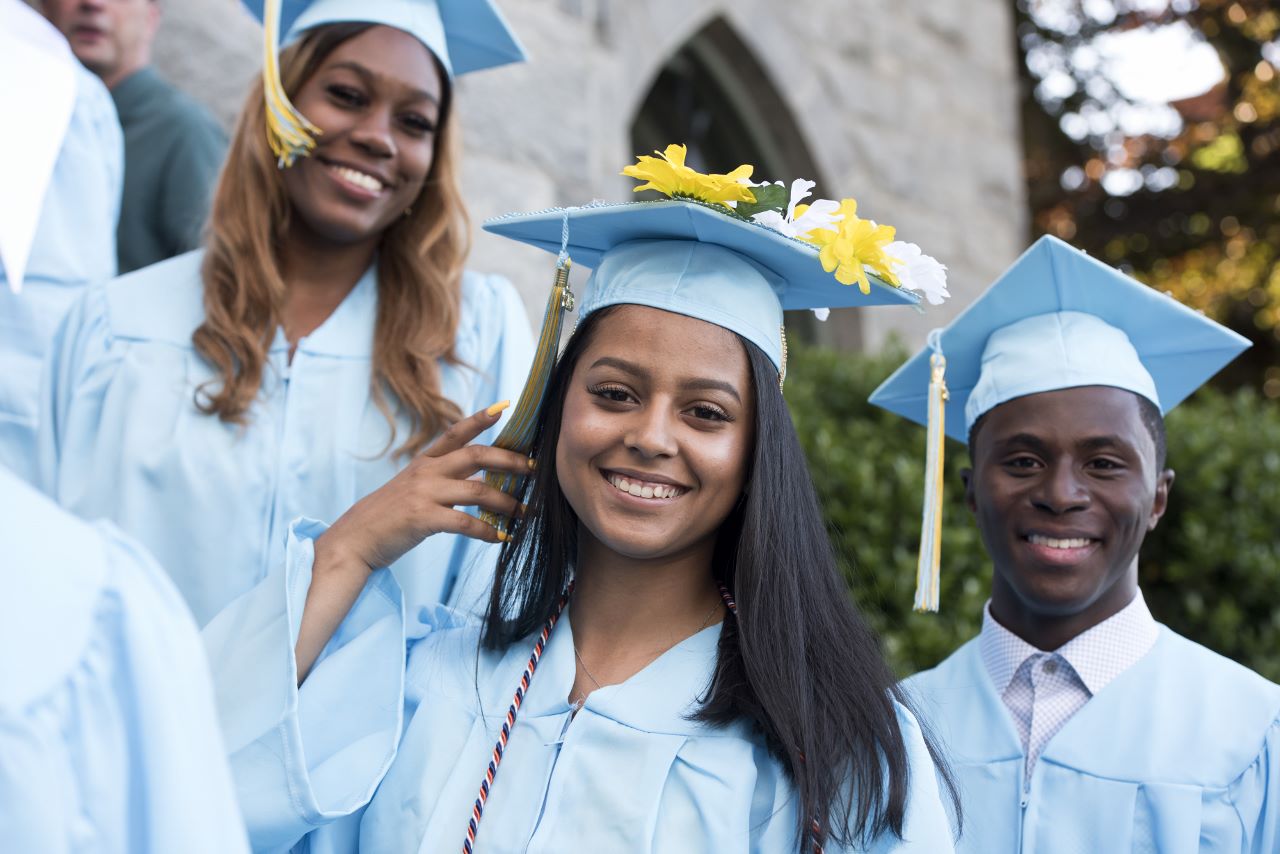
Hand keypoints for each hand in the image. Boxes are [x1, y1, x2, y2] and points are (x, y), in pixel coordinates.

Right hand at [317, 401, 531, 574]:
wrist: (354, 539)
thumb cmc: (389, 516)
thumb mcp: (414, 488)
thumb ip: (444, 480)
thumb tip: (481, 481)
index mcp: (424, 462)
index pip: (455, 433)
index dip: (479, 419)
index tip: (504, 406)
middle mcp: (426, 472)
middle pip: (477, 456)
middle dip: (510, 461)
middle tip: (535, 468)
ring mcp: (424, 494)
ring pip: (478, 491)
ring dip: (507, 503)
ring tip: (525, 512)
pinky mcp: (423, 519)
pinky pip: (465, 523)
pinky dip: (487, 531)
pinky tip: (501, 538)